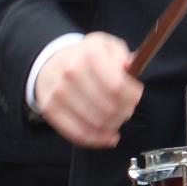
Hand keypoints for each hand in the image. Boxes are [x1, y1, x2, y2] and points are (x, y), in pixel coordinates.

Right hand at [34, 33, 142, 147]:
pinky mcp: (50, 109)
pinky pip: (78, 133)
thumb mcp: (106, 45)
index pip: (117, 86)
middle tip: (127, 110)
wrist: (52, 63)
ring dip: (113, 126)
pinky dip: (97, 140)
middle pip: (108, 107)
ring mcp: (59, 93)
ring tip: (117, 120)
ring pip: (96, 123)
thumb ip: (122, 55)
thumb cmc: (86, 57)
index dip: (132, 96)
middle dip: (124, 112)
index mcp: (89, 54)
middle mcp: (71, 72)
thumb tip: (129, 66)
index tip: (136, 97)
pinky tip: (107, 137)